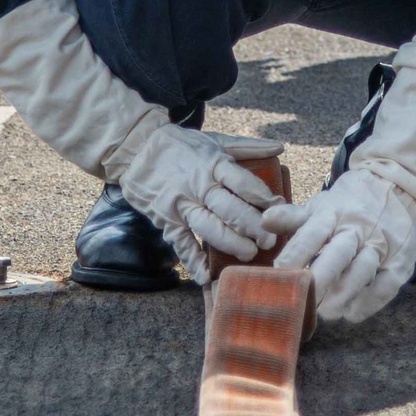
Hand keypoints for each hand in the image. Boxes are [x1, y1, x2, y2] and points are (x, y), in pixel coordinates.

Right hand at [119, 125, 281, 284]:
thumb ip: (247, 147)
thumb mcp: (213, 140)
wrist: (135, 148)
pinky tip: (205, 275)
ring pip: (208, 227)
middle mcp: (198, 185)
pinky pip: (180, 242)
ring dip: (231, 243)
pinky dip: (192, 260)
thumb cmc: (180, 145)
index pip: (242, 182)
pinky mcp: (165, 219)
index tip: (279, 209)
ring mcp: (180, 204)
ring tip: (249, 254)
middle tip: (270, 240)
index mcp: (212, 163)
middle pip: (230, 209)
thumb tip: (279, 148)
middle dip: (253, 226)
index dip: (263, 197)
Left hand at [262, 167, 415, 322]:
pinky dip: (369, 302)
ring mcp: (382, 244)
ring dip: (342, 295)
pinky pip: (386, 285)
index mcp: (333, 212)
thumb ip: (295, 217)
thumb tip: (264, 220)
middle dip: (319, 280)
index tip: (279, 275)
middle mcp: (358, 227)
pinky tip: (352, 313)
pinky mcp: (401, 260)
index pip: (312, 235)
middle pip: (337, 255)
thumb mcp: (323, 204)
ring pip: (362, 271)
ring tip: (325, 313)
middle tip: (303, 302)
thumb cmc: (352, 202)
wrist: (400, 184)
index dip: (295, 256)